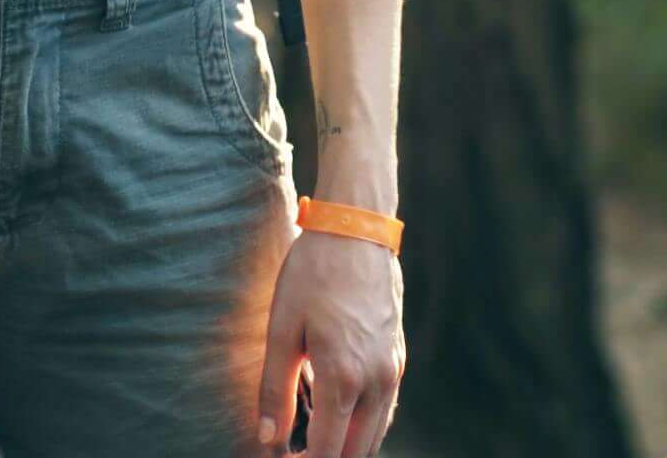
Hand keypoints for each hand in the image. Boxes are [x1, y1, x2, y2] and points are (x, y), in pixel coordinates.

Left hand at [253, 228, 404, 456]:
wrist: (356, 231)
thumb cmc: (313, 275)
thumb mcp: (282, 329)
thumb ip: (275, 389)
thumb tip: (268, 437)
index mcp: (344, 378)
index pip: (327, 452)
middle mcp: (376, 381)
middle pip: (356, 452)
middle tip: (293, 457)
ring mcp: (392, 370)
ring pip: (375, 435)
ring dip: (347, 449)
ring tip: (312, 446)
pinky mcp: (398, 358)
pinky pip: (384, 410)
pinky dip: (364, 427)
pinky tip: (340, 421)